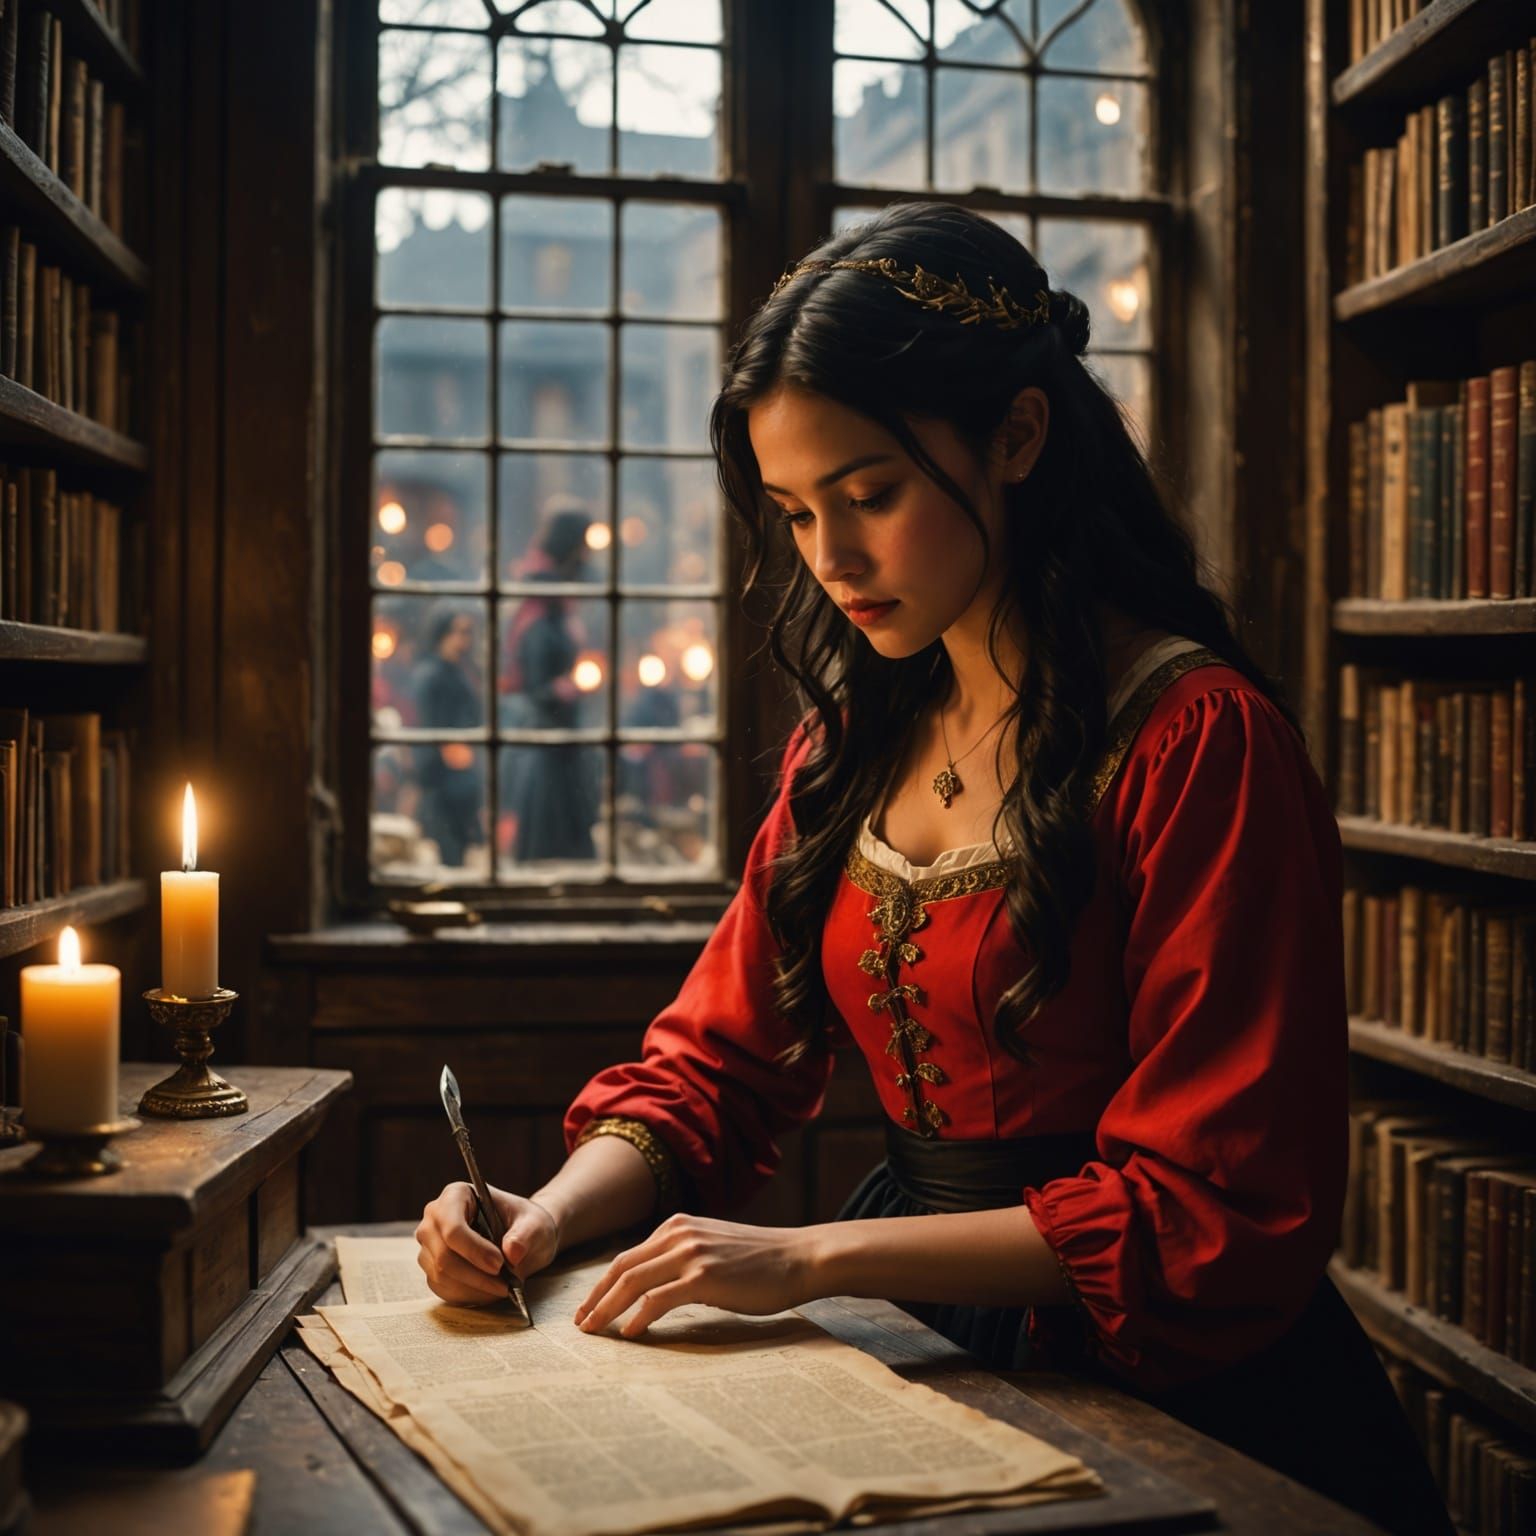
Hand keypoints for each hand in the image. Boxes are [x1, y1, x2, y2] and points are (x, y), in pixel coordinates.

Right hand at [415, 1182, 559, 1303]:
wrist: (522, 1237)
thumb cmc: (525, 1223)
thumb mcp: (535, 1224)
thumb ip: (525, 1235)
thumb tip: (512, 1252)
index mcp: (457, 1195)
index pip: (453, 1227)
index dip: (474, 1250)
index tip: (499, 1264)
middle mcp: (435, 1218)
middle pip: (444, 1255)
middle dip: (476, 1275)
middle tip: (504, 1285)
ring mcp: (430, 1245)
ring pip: (442, 1276)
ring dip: (474, 1288)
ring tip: (501, 1287)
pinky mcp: (432, 1268)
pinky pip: (443, 1289)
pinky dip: (468, 1295)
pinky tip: (489, 1290)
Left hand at [574, 1213, 819, 1338]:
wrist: (799, 1257)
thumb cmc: (762, 1260)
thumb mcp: (714, 1247)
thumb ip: (683, 1258)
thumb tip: (654, 1289)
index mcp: (678, 1226)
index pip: (628, 1257)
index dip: (603, 1284)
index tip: (589, 1307)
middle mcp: (679, 1234)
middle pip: (622, 1267)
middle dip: (595, 1297)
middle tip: (581, 1324)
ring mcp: (691, 1253)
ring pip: (633, 1282)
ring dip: (607, 1309)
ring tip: (594, 1332)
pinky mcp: (704, 1276)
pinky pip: (658, 1298)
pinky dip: (638, 1316)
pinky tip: (630, 1333)